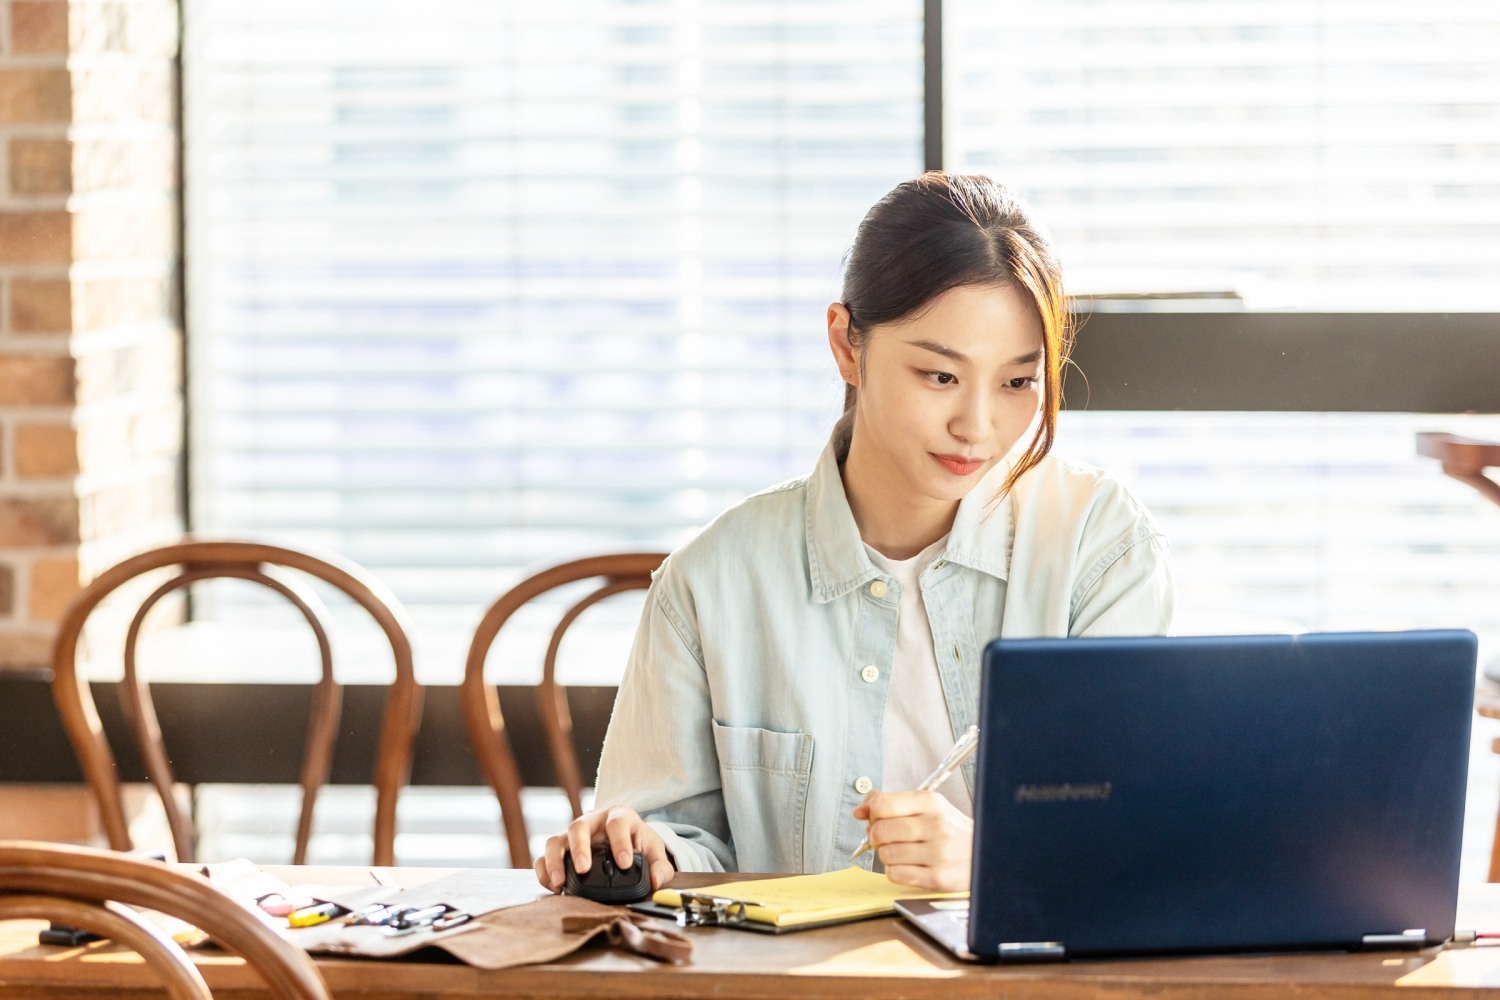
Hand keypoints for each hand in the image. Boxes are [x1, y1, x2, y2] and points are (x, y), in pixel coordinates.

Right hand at [534, 803, 676, 894]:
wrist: (625, 839)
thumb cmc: (638, 842)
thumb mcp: (654, 851)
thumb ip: (660, 867)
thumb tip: (655, 881)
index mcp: (619, 817)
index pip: (617, 823)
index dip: (620, 842)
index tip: (624, 863)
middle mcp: (592, 821)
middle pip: (579, 826)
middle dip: (579, 847)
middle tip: (583, 869)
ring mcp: (573, 835)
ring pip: (556, 839)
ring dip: (555, 860)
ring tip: (560, 883)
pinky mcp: (561, 849)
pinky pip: (544, 856)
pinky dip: (544, 871)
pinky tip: (553, 887)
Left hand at [853, 789, 971, 891]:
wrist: (986, 854)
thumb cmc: (949, 830)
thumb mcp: (927, 807)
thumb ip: (891, 802)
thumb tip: (859, 811)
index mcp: (931, 803)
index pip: (883, 805)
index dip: (872, 814)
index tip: (876, 819)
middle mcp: (936, 825)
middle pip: (880, 831)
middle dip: (877, 837)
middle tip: (888, 839)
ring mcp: (938, 853)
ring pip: (886, 855)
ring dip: (888, 856)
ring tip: (903, 853)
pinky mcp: (938, 878)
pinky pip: (895, 875)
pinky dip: (896, 872)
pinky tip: (909, 866)